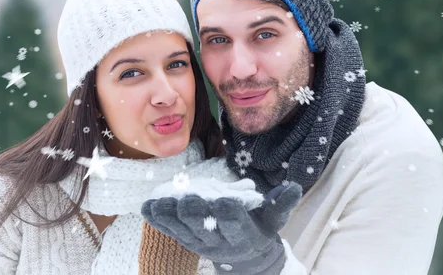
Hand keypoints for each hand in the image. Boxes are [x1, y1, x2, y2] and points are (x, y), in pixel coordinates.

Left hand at [141, 182, 302, 273]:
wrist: (244, 255)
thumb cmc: (260, 227)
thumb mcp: (274, 218)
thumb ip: (281, 203)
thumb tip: (293, 187)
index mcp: (244, 234)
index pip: (235, 224)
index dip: (229, 214)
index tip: (223, 200)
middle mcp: (220, 242)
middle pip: (204, 228)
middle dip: (195, 213)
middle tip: (187, 199)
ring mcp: (200, 242)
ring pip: (183, 230)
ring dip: (170, 216)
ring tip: (159, 203)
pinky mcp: (186, 240)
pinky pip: (170, 231)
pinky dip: (158, 220)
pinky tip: (148, 207)